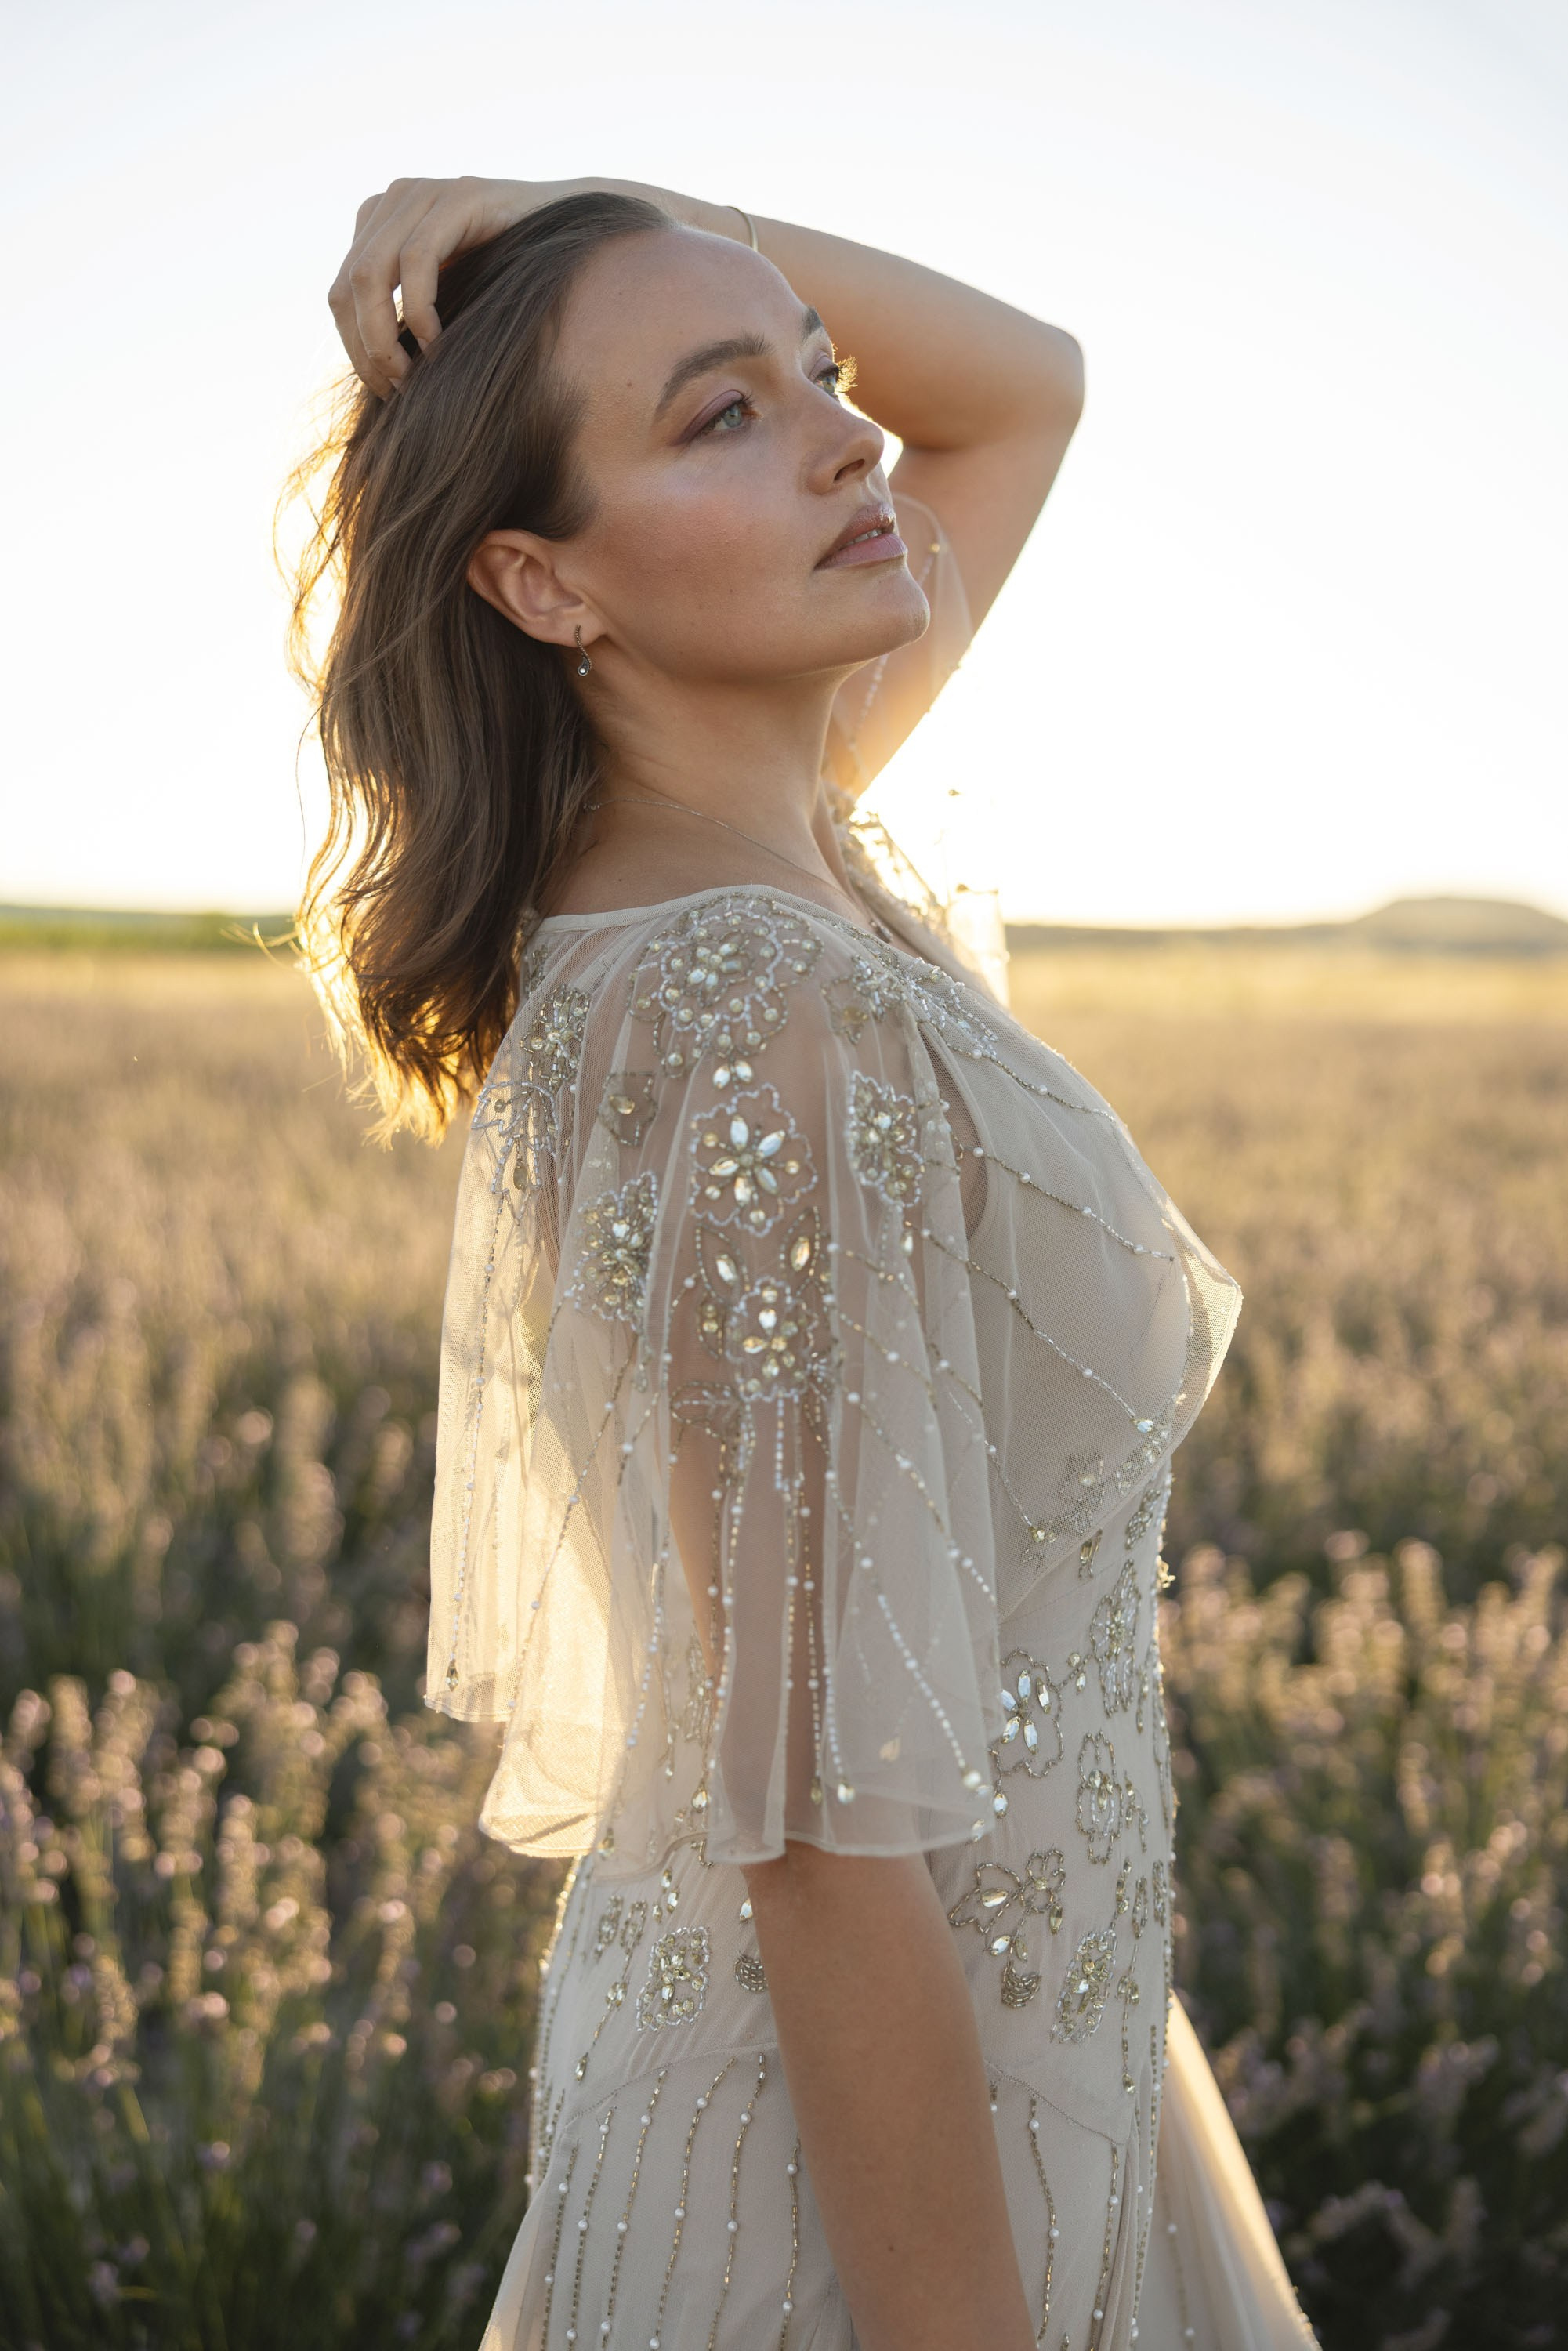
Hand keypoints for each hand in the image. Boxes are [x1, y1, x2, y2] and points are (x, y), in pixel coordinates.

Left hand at [327, 176, 560, 396]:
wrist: (573, 232)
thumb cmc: (511, 277)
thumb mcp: (447, 297)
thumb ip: (405, 315)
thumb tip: (372, 374)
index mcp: (379, 223)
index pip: (340, 294)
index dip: (354, 350)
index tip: (385, 392)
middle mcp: (392, 200)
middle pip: (347, 287)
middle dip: (366, 349)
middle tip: (399, 391)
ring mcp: (422, 193)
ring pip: (370, 274)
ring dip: (385, 337)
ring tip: (413, 377)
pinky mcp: (458, 195)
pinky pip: (417, 259)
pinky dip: (420, 309)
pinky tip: (437, 343)